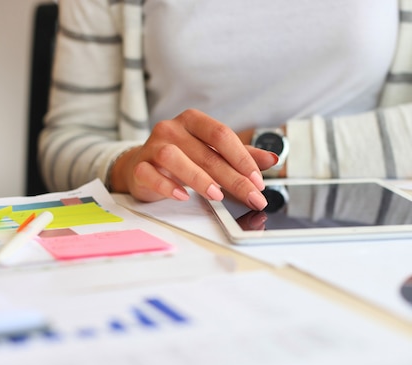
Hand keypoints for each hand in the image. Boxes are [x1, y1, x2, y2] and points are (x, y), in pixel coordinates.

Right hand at [109, 109, 277, 209]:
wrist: (142, 166)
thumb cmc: (183, 157)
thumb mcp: (213, 153)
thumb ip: (241, 155)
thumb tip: (272, 159)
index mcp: (193, 121)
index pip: (221, 134)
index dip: (242, 158)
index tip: (258, 180)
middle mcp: (172, 129)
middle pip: (206, 153)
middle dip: (233, 179)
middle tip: (252, 197)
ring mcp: (153, 146)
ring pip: (174, 158)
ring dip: (199, 178)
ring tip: (218, 196)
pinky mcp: (139, 166)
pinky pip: (150, 174)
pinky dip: (167, 186)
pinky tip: (182, 196)